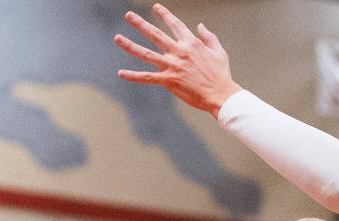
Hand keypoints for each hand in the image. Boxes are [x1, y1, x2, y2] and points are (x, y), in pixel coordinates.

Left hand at [115, 4, 241, 115]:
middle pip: (155, 34)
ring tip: (117, 38)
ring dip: (130, 45)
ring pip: (146, 54)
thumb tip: (200, 26)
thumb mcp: (219, 51)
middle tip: (128, 15)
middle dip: (140, 24)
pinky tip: (121, 73)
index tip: (156, 7)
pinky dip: (133, 76)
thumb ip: (208, 36)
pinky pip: (148, 77)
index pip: (174, 24)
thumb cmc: (221, 74)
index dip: (165, 14)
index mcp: (190, 43)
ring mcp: (172, 66)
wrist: (220, 93)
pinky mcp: (169, 81)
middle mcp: (178, 52)